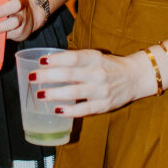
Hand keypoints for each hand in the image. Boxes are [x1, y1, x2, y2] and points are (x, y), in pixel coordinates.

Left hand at [28, 48, 155, 116]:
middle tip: (32, 78)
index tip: (41, 61)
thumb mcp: (95, 56)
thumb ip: (76, 59)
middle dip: (48, 76)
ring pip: (74, 92)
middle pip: (69, 74)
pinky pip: (84, 110)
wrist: (135, 77)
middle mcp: (97, 73)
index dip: (56, 59)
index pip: (73, 58)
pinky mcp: (104, 105)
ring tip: (40, 95)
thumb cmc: (109, 65)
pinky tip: (56, 110)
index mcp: (94, 58)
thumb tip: (49, 62)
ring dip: (55, 94)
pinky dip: (69, 111)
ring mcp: (101, 90)